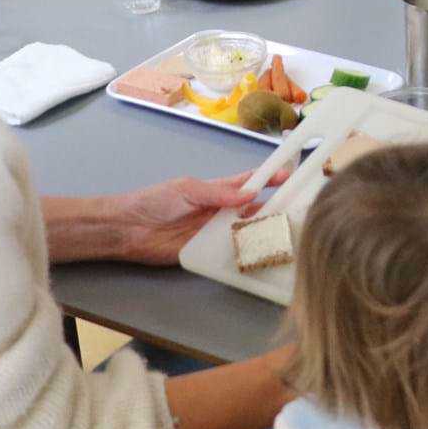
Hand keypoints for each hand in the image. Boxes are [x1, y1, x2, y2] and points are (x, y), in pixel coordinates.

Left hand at [114, 171, 275, 265]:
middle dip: (273, 206)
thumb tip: (251, 193)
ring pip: (244, 231)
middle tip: (298, 208)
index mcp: (215, 191)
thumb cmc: (156, 201)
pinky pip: (230, 252)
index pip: (246, 182)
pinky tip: (262, 254)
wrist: (129, 229)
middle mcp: (219, 212)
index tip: (289, 174)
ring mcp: (214, 233)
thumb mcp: (187, 189)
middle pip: (251, 208)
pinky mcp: (206, 253)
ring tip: (288, 230)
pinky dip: (245, 252)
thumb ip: (218, 193)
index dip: (267, 178)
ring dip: (263, 230)